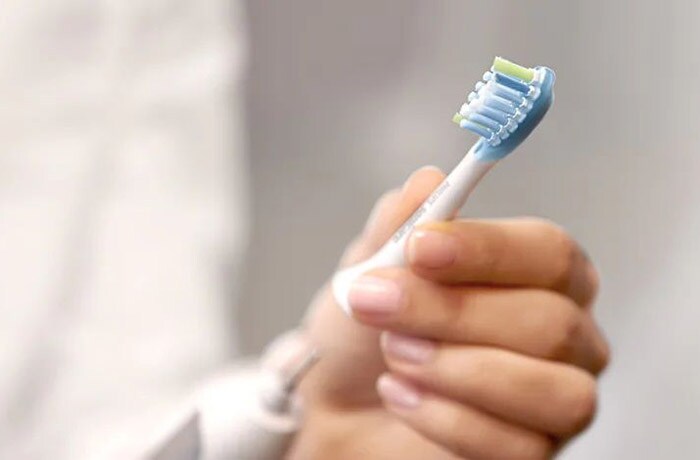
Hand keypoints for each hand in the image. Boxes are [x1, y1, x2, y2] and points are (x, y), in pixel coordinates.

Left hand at [289, 167, 608, 459]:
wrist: (337, 405)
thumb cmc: (365, 334)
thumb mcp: (370, 270)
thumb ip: (398, 226)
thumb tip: (428, 180)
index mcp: (540, 276)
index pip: (548, 252)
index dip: (488, 249)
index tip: (421, 246)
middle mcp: (566, 334)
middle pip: (549, 322)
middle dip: (452, 313)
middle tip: (380, 304)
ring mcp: (558, 398)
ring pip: (551, 389)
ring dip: (454, 369)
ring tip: (394, 355)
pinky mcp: (534, 454)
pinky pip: (518, 447)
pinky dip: (445, 419)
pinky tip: (401, 396)